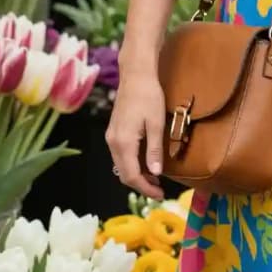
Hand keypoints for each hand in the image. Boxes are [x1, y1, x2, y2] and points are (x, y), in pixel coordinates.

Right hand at [106, 68, 165, 199]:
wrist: (135, 76)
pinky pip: (120, 156)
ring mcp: (111, 137)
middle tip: (159, 190)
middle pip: (124, 174)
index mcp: (124, 142)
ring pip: (121, 166)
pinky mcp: (113, 132)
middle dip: (141, 185)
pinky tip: (146, 164)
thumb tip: (155, 173)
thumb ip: (154, 150)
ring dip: (137, 176)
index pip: (132, 176)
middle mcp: (113, 142)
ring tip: (155, 180)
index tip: (160, 195)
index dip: (146, 189)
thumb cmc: (149, 97)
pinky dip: (132, 165)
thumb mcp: (156, 124)